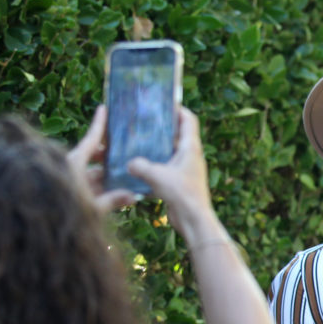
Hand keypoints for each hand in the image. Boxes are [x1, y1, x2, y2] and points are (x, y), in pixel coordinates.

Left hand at [66, 105, 136, 211]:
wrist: (42, 226)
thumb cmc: (65, 212)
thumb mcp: (92, 207)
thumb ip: (112, 200)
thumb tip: (133, 196)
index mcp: (73, 164)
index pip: (90, 141)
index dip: (98, 125)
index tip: (103, 108)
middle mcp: (71, 170)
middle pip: (94, 158)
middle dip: (111, 156)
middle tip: (127, 151)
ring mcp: (71, 182)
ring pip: (95, 175)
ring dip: (111, 177)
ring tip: (130, 176)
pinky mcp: (72, 193)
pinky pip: (91, 187)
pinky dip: (104, 189)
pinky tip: (121, 193)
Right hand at [126, 107, 213, 235]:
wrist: (194, 220)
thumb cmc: (181, 193)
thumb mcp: (156, 175)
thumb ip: (139, 165)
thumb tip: (128, 162)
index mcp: (190, 147)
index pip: (188, 120)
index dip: (178, 109)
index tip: (163, 103)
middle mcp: (191, 156)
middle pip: (177, 135)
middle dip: (161, 128)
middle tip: (142, 122)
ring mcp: (186, 169)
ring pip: (169, 152)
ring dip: (156, 148)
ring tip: (136, 142)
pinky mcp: (180, 182)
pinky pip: (166, 168)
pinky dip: (154, 165)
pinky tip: (138, 167)